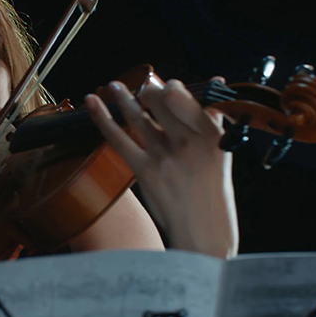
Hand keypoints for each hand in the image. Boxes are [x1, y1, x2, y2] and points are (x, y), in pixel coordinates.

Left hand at [85, 78, 238, 258]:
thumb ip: (212, 121)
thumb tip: (213, 85)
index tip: (168, 87)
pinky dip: (102, 117)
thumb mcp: (222, 152)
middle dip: (149, 91)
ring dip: (123, 96)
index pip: (187, 97)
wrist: (204, 231)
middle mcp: (187, 142)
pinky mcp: (144, 170)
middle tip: (144, 90)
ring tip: (114, 86)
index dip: (173, 88)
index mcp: (211, 135)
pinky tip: (92, 102)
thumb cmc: (213, 192)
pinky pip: (118, 137)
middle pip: (160, 100)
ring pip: (138, 115)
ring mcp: (163, 155)